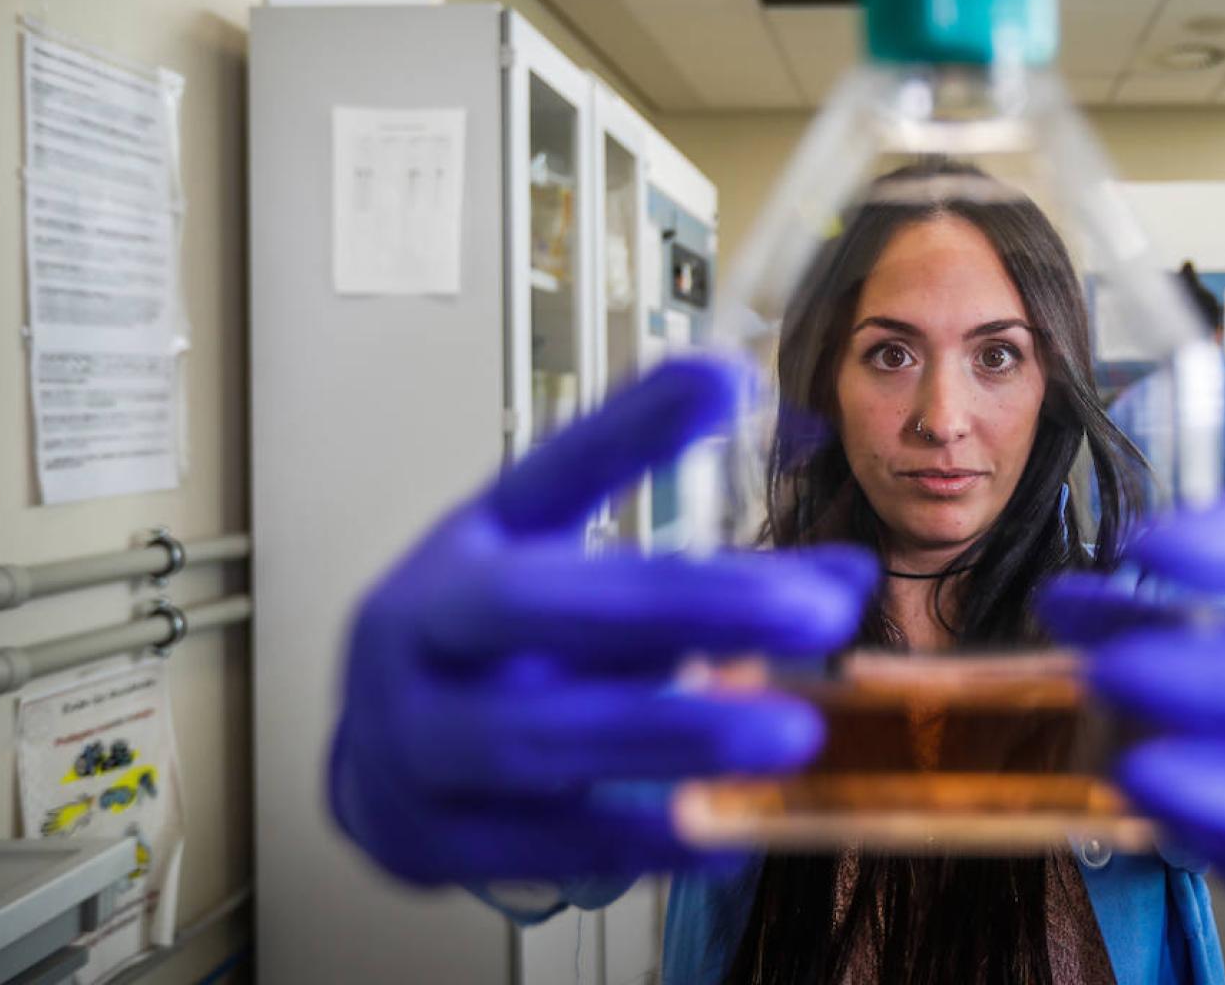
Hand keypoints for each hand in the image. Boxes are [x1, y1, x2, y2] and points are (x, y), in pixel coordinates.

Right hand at [330, 357, 875, 885]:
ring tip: (790, 733)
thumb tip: (847, 576)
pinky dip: (640, 840)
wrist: (378, 767)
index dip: (631, 429)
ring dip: (673, 734)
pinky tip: (728, 835)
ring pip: (535, 737)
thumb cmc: (495, 656)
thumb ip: (704, 576)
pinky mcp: (431, 837)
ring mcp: (414, 736)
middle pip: (537, 605)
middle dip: (683, 606)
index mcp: (471, 545)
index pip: (549, 473)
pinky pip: (541, 845)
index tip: (727, 380)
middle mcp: (425, 629)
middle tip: (813, 610)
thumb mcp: (578, 584)